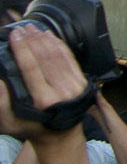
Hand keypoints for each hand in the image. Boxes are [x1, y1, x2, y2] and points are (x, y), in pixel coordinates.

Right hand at [0, 25, 87, 140]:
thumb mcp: (9, 124)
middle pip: (45, 58)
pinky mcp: (81, 80)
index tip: (15, 34)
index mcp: (43, 101)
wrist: (60, 136)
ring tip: (32, 28)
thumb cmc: (31, 129)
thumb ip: (0, 105)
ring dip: (44, 39)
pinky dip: (59, 44)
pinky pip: (69, 57)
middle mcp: (61, 91)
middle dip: (32, 40)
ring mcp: (74, 85)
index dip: (23, 49)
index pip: (32, 68)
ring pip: (58, 55)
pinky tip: (49, 35)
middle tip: (22, 27)